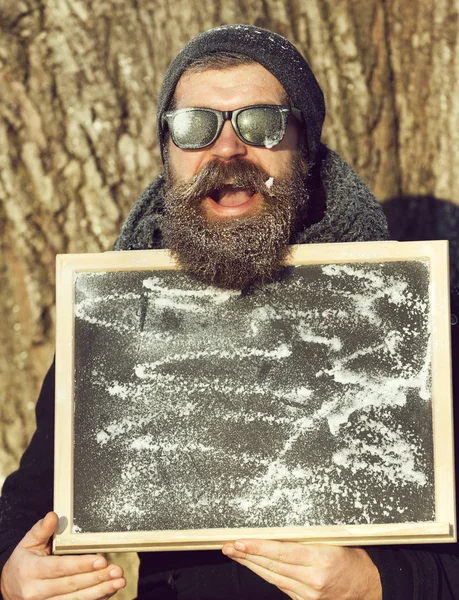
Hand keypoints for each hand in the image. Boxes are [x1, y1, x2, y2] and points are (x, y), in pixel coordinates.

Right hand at [0, 512, 125, 599]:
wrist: (9, 587)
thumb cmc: (23, 562)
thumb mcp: (28, 543)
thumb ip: (41, 529)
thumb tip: (53, 516)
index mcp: (30, 571)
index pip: (59, 568)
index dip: (81, 565)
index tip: (101, 560)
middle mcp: (36, 592)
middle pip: (71, 585)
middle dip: (96, 578)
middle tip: (116, 571)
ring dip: (100, 591)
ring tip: (118, 582)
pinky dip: (95, 599)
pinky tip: (108, 591)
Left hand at [222, 539, 381, 599]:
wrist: (371, 588)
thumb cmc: (354, 559)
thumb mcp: (334, 541)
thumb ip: (308, 539)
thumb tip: (280, 531)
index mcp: (320, 559)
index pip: (280, 552)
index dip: (256, 547)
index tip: (239, 541)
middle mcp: (312, 580)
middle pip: (272, 566)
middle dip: (247, 555)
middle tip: (228, 546)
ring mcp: (309, 594)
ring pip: (273, 577)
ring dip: (252, 565)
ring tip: (236, 554)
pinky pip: (282, 586)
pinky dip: (267, 575)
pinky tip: (255, 566)